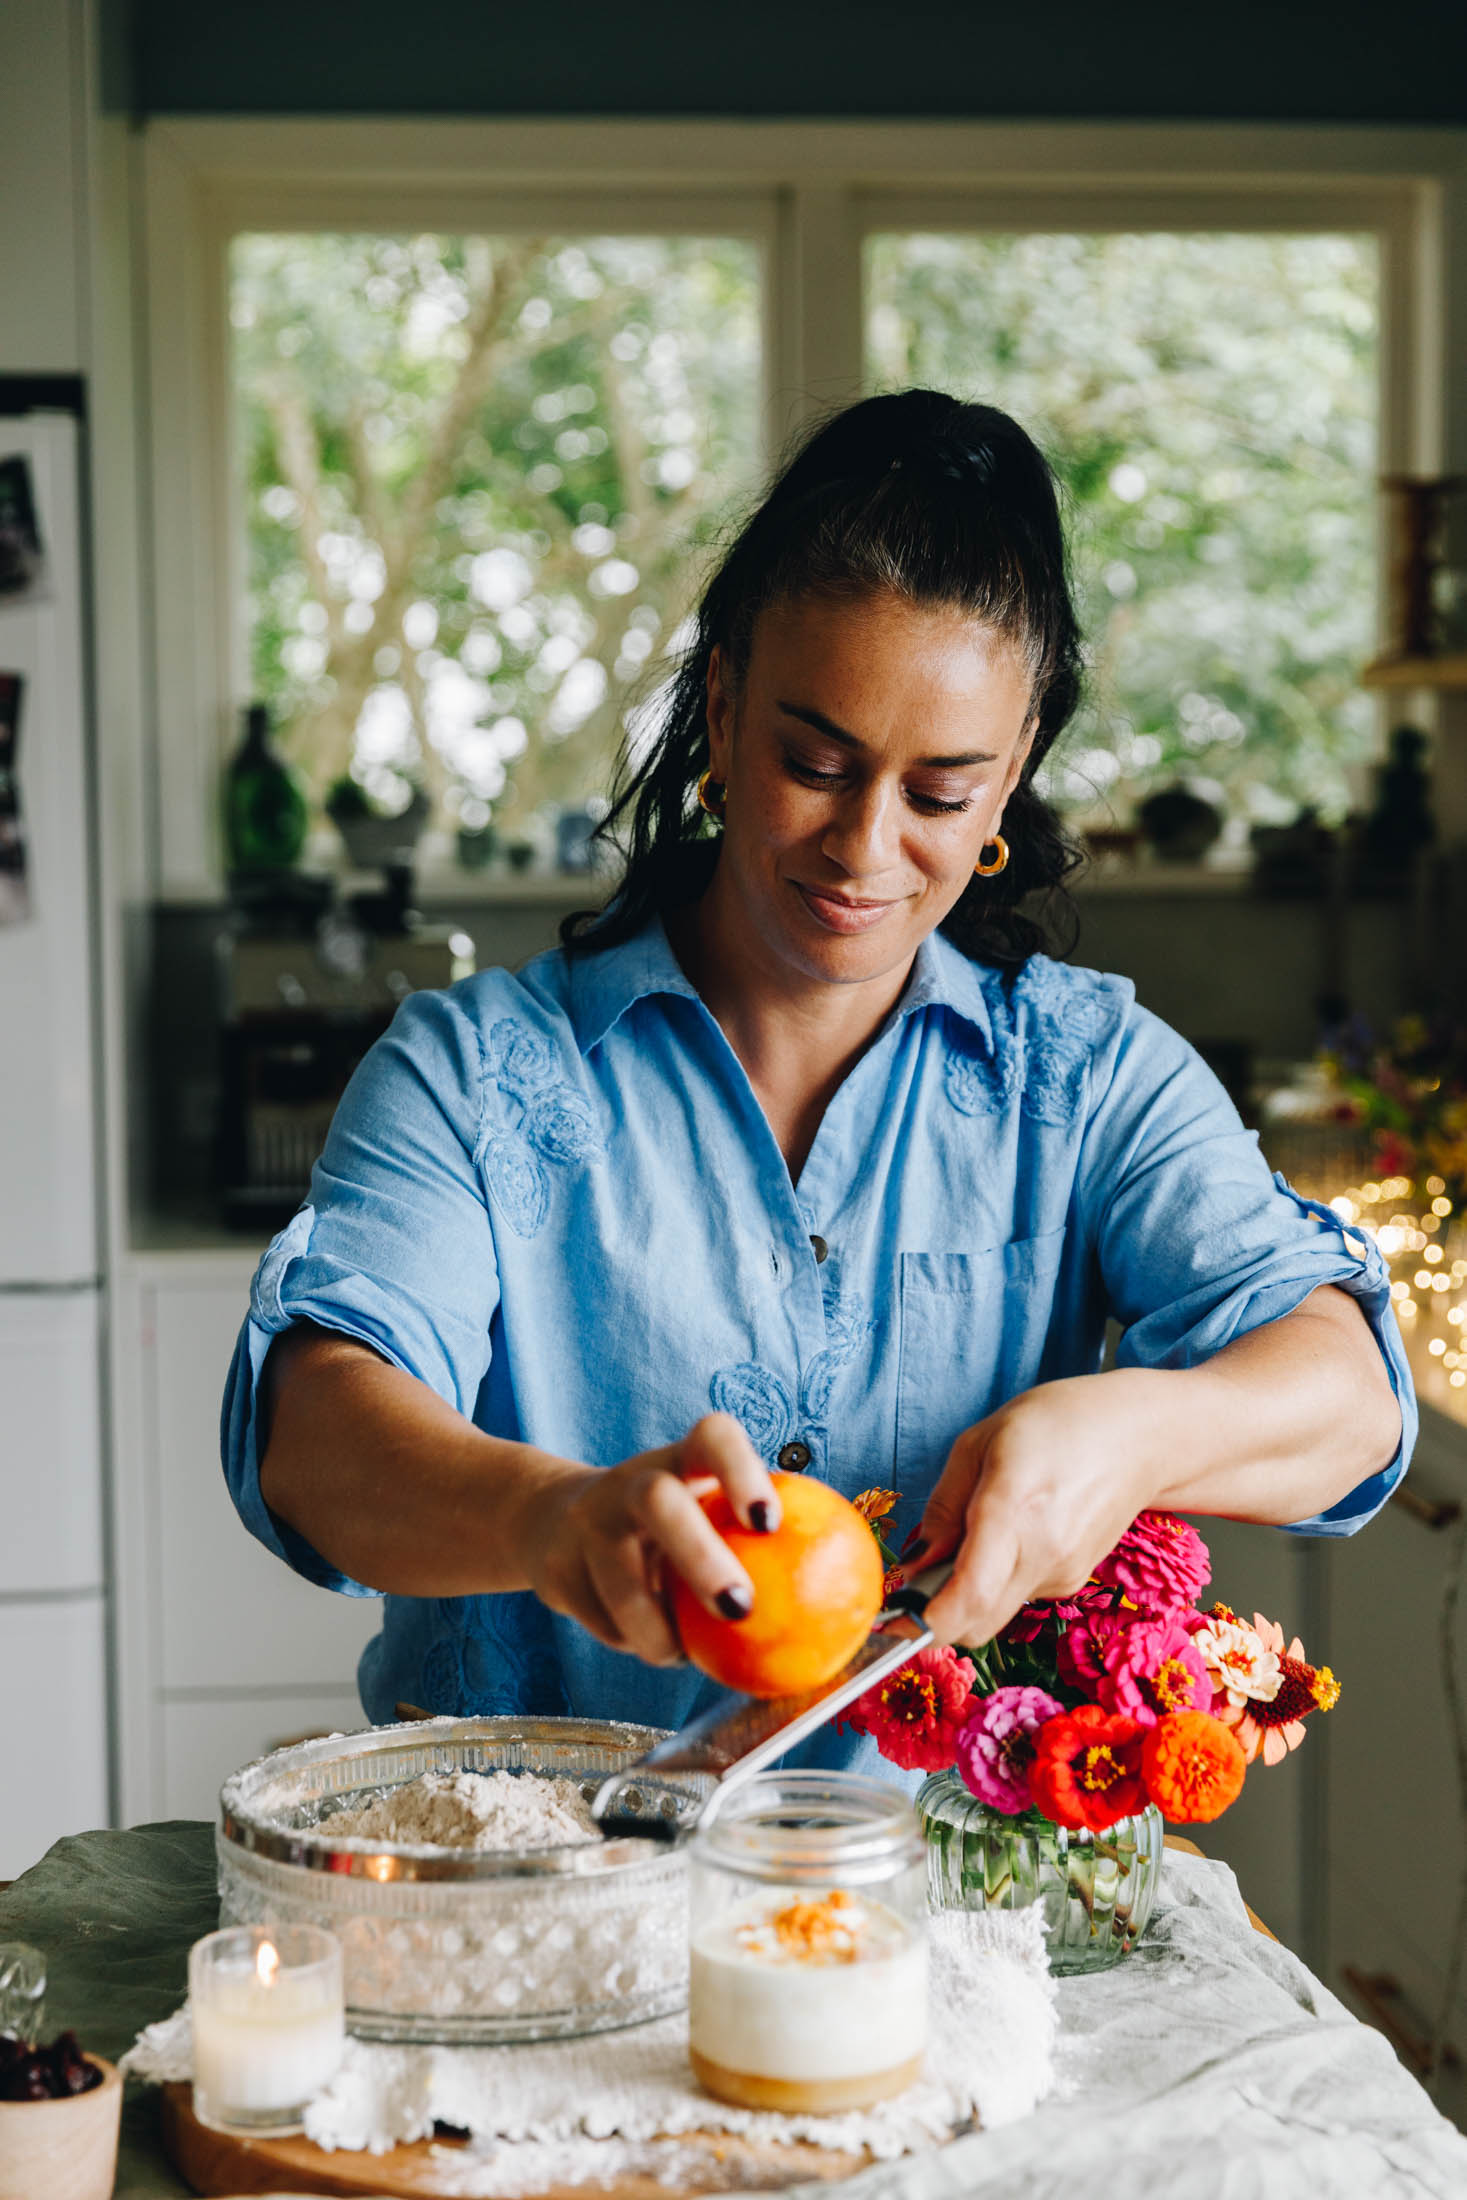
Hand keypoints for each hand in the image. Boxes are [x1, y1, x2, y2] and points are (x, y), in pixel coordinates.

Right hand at [520, 1414, 778, 1666]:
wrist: (551, 1523)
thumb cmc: (666, 1529)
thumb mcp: (703, 1515)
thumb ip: (755, 1544)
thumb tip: (844, 1606)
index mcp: (680, 1460)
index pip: (712, 1437)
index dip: (741, 1470)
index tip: (769, 1520)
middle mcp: (631, 1482)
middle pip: (658, 1503)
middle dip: (698, 1557)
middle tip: (741, 1608)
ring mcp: (588, 1525)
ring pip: (621, 1583)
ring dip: (658, 1630)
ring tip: (684, 1654)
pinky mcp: (556, 1571)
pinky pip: (603, 1624)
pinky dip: (632, 1643)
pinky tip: (652, 1643)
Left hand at [907, 1371, 1165, 1647]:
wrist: (1141, 1436)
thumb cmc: (1058, 1424)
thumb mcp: (980, 1442)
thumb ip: (943, 1507)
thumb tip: (914, 1566)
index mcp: (1013, 1509)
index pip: (968, 1598)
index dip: (925, 1622)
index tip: (894, 1620)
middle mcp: (1042, 1553)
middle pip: (976, 1624)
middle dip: (936, 1616)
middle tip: (916, 1579)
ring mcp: (1063, 1573)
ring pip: (994, 1611)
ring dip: (967, 1593)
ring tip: (976, 1532)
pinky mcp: (1073, 1581)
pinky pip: (1018, 1595)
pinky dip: (997, 1580)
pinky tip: (1011, 1533)